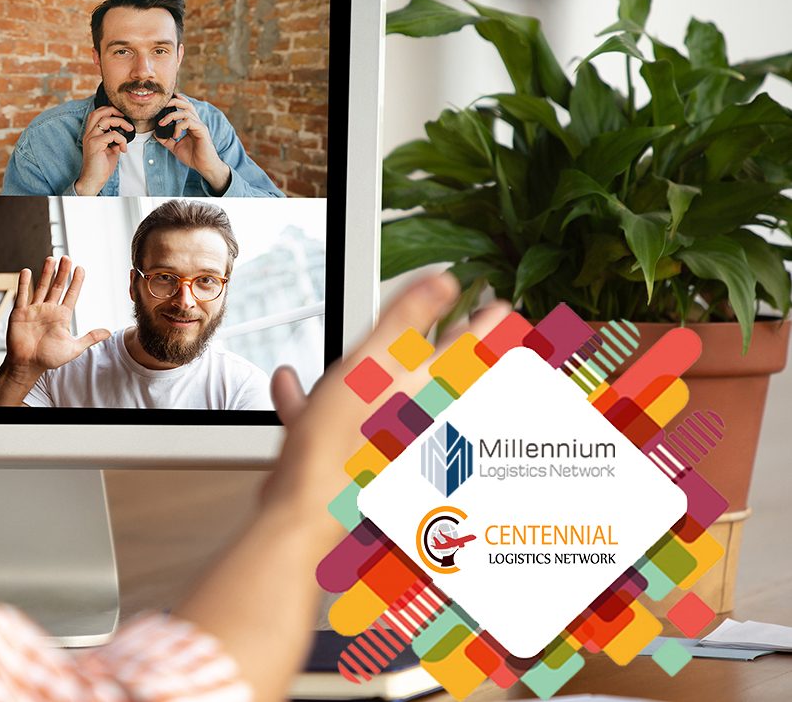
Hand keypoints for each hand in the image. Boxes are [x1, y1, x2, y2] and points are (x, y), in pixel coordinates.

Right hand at [4, 256, 110, 375]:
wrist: (27, 365)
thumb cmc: (49, 358)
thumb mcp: (73, 348)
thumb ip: (90, 338)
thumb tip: (109, 332)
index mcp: (61, 316)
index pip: (71, 294)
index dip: (76, 281)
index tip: (80, 268)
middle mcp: (48, 310)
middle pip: (57, 287)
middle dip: (62, 272)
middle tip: (67, 258)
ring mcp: (34, 310)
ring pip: (41, 287)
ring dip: (46, 273)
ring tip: (51, 259)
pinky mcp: (20, 312)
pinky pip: (22, 295)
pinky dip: (23, 283)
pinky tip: (27, 271)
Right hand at [74, 104, 133, 195]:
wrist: (93, 180)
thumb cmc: (100, 167)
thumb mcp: (110, 150)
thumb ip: (114, 140)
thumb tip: (123, 134)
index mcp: (91, 134)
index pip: (96, 114)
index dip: (108, 110)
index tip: (121, 116)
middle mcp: (89, 134)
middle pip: (98, 112)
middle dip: (113, 110)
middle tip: (125, 117)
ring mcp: (91, 138)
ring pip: (106, 120)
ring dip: (121, 123)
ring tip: (129, 130)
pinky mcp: (95, 144)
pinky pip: (112, 134)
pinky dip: (122, 140)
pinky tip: (123, 149)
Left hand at [155, 95, 230, 193]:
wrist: (204, 166)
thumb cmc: (193, 157)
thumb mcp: (176, 147)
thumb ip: (166, 139)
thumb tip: (155, 133)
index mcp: (191, 124)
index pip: (185, 107)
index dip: (177, 100)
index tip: (164, 102)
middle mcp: (196, 122)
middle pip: (187, 104)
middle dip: (173, 102)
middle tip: (161, 106)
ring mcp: (199, 126)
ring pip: (186, 112)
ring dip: (171, 116)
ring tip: (162, 124)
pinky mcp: (202, 131)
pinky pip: (188, 122)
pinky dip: (178, 127)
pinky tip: (175, 135)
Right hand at [259, 275, 511, 541]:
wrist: (306, 511)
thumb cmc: (341, 445)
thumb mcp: (372, 364)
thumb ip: (408, 320)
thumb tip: (445, 281)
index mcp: (431, 392)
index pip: (475, 350)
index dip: (489, 323)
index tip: (501, 306)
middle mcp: (421, 418)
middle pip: (448, 375)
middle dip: (455, 348)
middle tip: (470, 328)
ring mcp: (391, 441)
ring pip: (396, 398)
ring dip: (393, 372)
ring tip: (390, 353)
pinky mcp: (356, 459)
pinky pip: (348, 423)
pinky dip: (326, 406)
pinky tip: (291, 389)